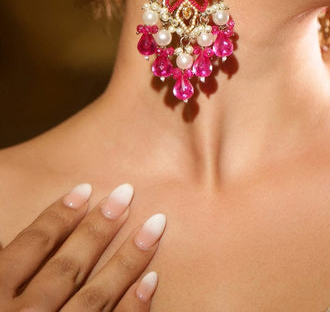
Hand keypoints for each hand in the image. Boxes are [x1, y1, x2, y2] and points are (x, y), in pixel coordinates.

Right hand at [0, 183, 165, 309]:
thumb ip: (1, 269)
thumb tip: (11, 241)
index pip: (31, 246)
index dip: (58, 216)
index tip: (84, 191)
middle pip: (68, 267)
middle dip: (100, 228)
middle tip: (126, 194)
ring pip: (95, 297)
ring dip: (129, 259)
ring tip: (154, 226)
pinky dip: (133, 308)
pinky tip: (151, 281)